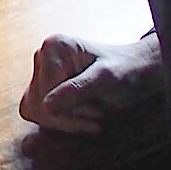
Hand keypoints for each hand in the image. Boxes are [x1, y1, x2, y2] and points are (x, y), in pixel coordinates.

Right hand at [19, 33, 162, 134]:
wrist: (135, 73)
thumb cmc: (126, 70)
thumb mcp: (106, 80)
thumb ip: (77, 91)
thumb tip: (46, 107)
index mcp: (54, 46)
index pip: (44, 92)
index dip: (70, 109)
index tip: (97, 111)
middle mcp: (42, 57)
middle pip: (37, 103)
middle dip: (68, 116)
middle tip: (97, 114)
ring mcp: (41, 73)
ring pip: (34, 111)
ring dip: (65, 121)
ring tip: (92, 116)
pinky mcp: (43, 88)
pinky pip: (38, 114)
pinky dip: (61, 122)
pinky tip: (83, 119)